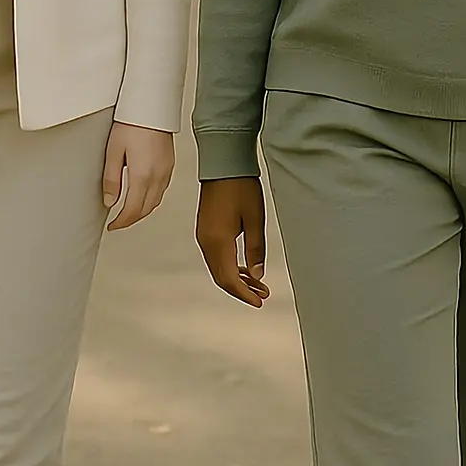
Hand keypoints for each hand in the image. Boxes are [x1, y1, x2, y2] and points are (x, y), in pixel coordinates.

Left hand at [102, 122, 174, 230]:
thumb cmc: (132, 122)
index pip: (132, 210)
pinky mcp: (170, 163)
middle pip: (146, 209)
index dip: (121, 222)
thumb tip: (110, 201)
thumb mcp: (113, 151)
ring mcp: (167, 170)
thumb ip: (111, 179)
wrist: (151, 104)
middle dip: (132, 219)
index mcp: (142, 175)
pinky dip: (152, 198)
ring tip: (129, 210)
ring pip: (156, 201)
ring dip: (143, 210)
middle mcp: (158, 176)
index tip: (113, 225)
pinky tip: (143, 193)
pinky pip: (162, 189)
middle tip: (119, 221)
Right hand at [196, 177, 270, 307]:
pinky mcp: (205, 228)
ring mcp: (203, 235)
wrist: (224, 162)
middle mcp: (206, 241)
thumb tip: (257, 276)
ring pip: (218, 267)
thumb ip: (256, 249)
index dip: (244, 294)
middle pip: (221, 276)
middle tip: (262, 295)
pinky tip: (244, 268)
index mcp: (218, 240)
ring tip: (258, 284)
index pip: (229, 279)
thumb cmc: (241, 186)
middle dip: (241, 289)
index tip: (260, 302)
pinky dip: (229, 266)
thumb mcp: (255, 219)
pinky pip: (215, 256)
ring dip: (236, 278)